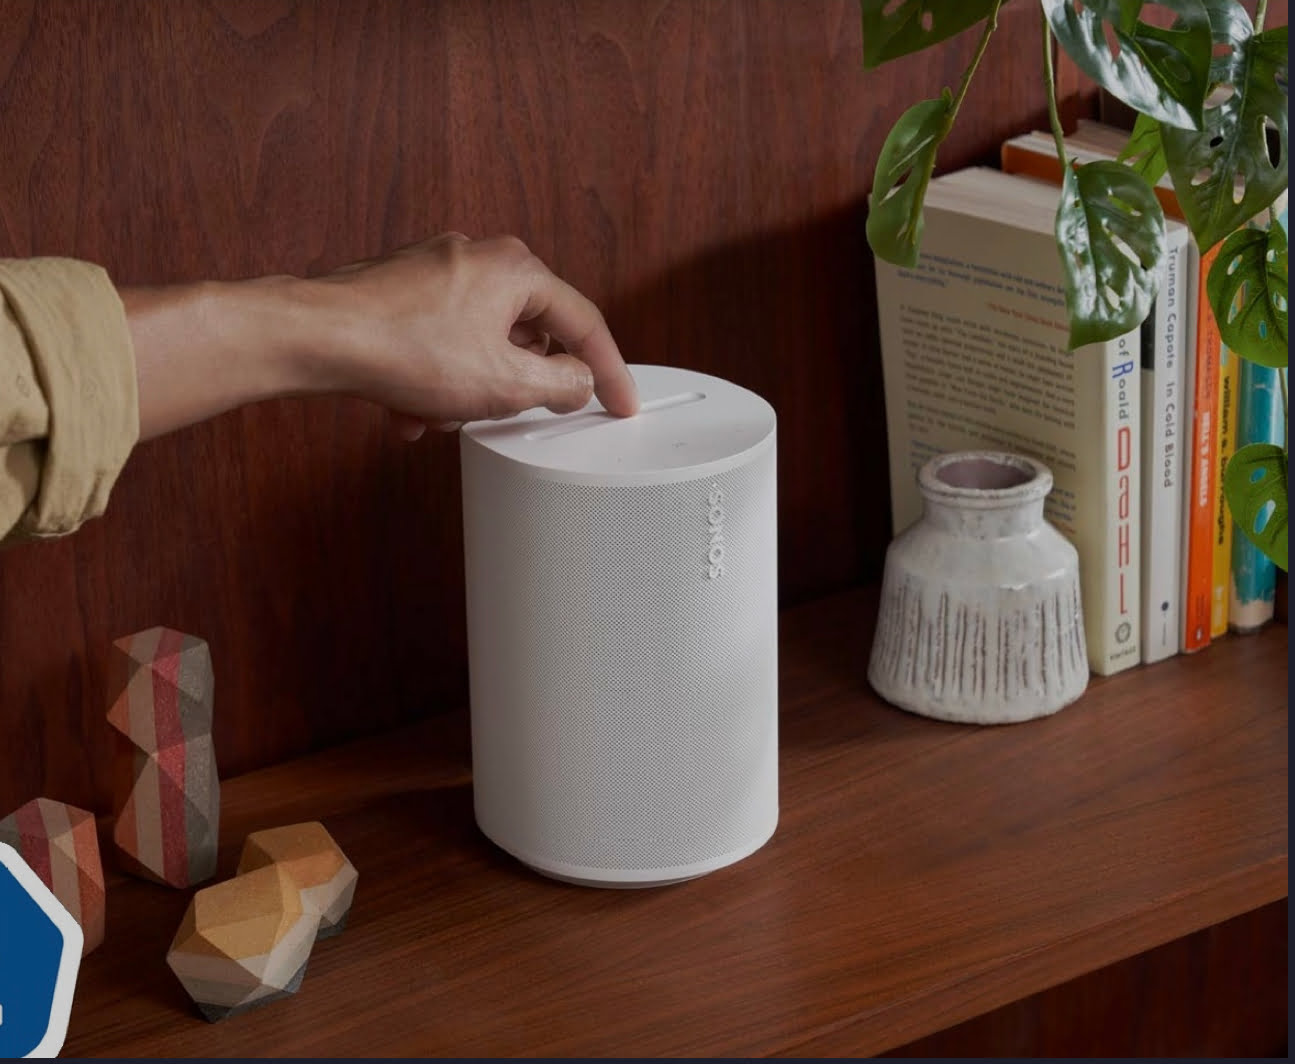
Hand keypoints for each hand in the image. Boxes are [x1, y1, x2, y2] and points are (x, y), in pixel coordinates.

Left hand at [122, 233, 637, 442]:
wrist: (316, 337)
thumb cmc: (403, 347)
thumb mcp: (505, 383)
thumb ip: (559, 385)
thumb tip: (577, 383)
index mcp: (517, 269)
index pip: (584, 324)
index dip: (608, 372)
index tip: (620, 403)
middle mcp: (479, 258)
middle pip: (527, 334)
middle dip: (513, 384)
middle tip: (506, 412)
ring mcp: (436, 272)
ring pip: (479, 344)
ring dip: (467, 388)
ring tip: (440, 411)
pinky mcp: (401, 292)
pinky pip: (439, 343)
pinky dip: (434, 379)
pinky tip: (410, 408)